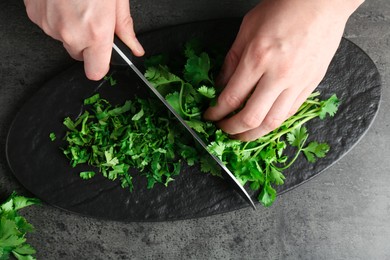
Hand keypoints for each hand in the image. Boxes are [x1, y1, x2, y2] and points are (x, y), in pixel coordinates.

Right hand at [24, 0, 143, 79]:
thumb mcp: (117, 0)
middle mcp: (71, 33)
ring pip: (64, 40)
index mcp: (96, 33)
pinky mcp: (35, 16)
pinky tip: (63, 2)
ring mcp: (50, 25)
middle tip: (93, 21)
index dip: (101, 65)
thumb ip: (124, 28)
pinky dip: (56, 18)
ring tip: (77, 6)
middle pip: (80, 56)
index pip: (96, 72)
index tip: (104, 57)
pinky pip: (49, 26)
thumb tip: (134, 47)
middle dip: (88, 44)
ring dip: (71, 29)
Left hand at [204, 0, 362, 140]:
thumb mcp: (247, 29)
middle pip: (251, 117)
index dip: (216, 113)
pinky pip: (291, 112)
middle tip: (223, 130)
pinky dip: (274, 122)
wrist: (321, 2)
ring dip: (254, 135)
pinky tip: (264, 122)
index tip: (210, 117)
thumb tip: (221, 85)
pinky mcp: (311, 84)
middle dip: (232, 130)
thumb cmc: (283, 9)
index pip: (231, 98)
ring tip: (242, 135)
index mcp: (257, 58)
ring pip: (273, 122)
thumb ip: (232, 60)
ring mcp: (297, 82)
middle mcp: (278, 75)